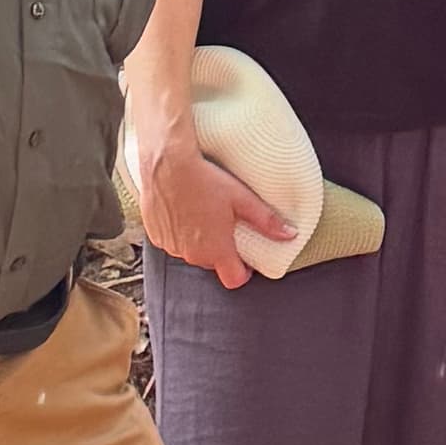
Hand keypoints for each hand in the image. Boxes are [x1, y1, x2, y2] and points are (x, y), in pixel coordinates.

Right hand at [135, 121, 259, 288]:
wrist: (166, 165)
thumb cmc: (204, 180)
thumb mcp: (241, 199)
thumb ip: (266, 221)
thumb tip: (289, 234)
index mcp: (215, 250)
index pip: (233, 280)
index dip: (244, 271)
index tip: (247, 257)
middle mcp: (191, 254)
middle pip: (214, 264)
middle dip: (222, 250)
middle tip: (226, 225)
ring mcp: (171, 247)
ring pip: (193, 253)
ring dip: (200, 241)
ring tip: (204, 214)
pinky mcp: (156, 237)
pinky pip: (174, 243)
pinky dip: (181, 233)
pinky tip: (185, 212)